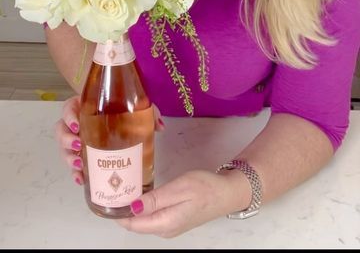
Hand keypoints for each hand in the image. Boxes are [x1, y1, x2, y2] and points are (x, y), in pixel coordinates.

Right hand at [54, 95, 164, 185]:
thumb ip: (148, 112)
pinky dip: (76, 173)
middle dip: (66, 140)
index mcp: (85, 106)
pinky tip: (81, 179)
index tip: (77, 124)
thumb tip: (160, 127)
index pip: (69, 108)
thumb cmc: (124, 108)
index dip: (69, 116)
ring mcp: (78, 140)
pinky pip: (74, 165)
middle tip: (79, 146)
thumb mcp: (136, 106)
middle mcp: (77, 123)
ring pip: (64, 149)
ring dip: (69, 158)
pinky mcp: (82, 156)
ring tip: (79, 166)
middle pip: (61, 131)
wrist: (121, 116)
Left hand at [117, 169, 243, 237]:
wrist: (227, 193)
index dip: (117, 212)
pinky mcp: (174, 220)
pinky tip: (140, 193)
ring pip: (143, 219)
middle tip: (113, 186)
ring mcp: (169, 227)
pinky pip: (152, 216)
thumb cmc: (205, 188)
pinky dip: (143, 206)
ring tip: (123, 187)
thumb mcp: (180, 189)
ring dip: (133, 207)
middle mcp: (164, 230)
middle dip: (123, 209)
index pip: (133, 224)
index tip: (107, 195)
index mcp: (165, 223)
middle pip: (136, 223)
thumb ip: (156, 199)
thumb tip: (132, 208)